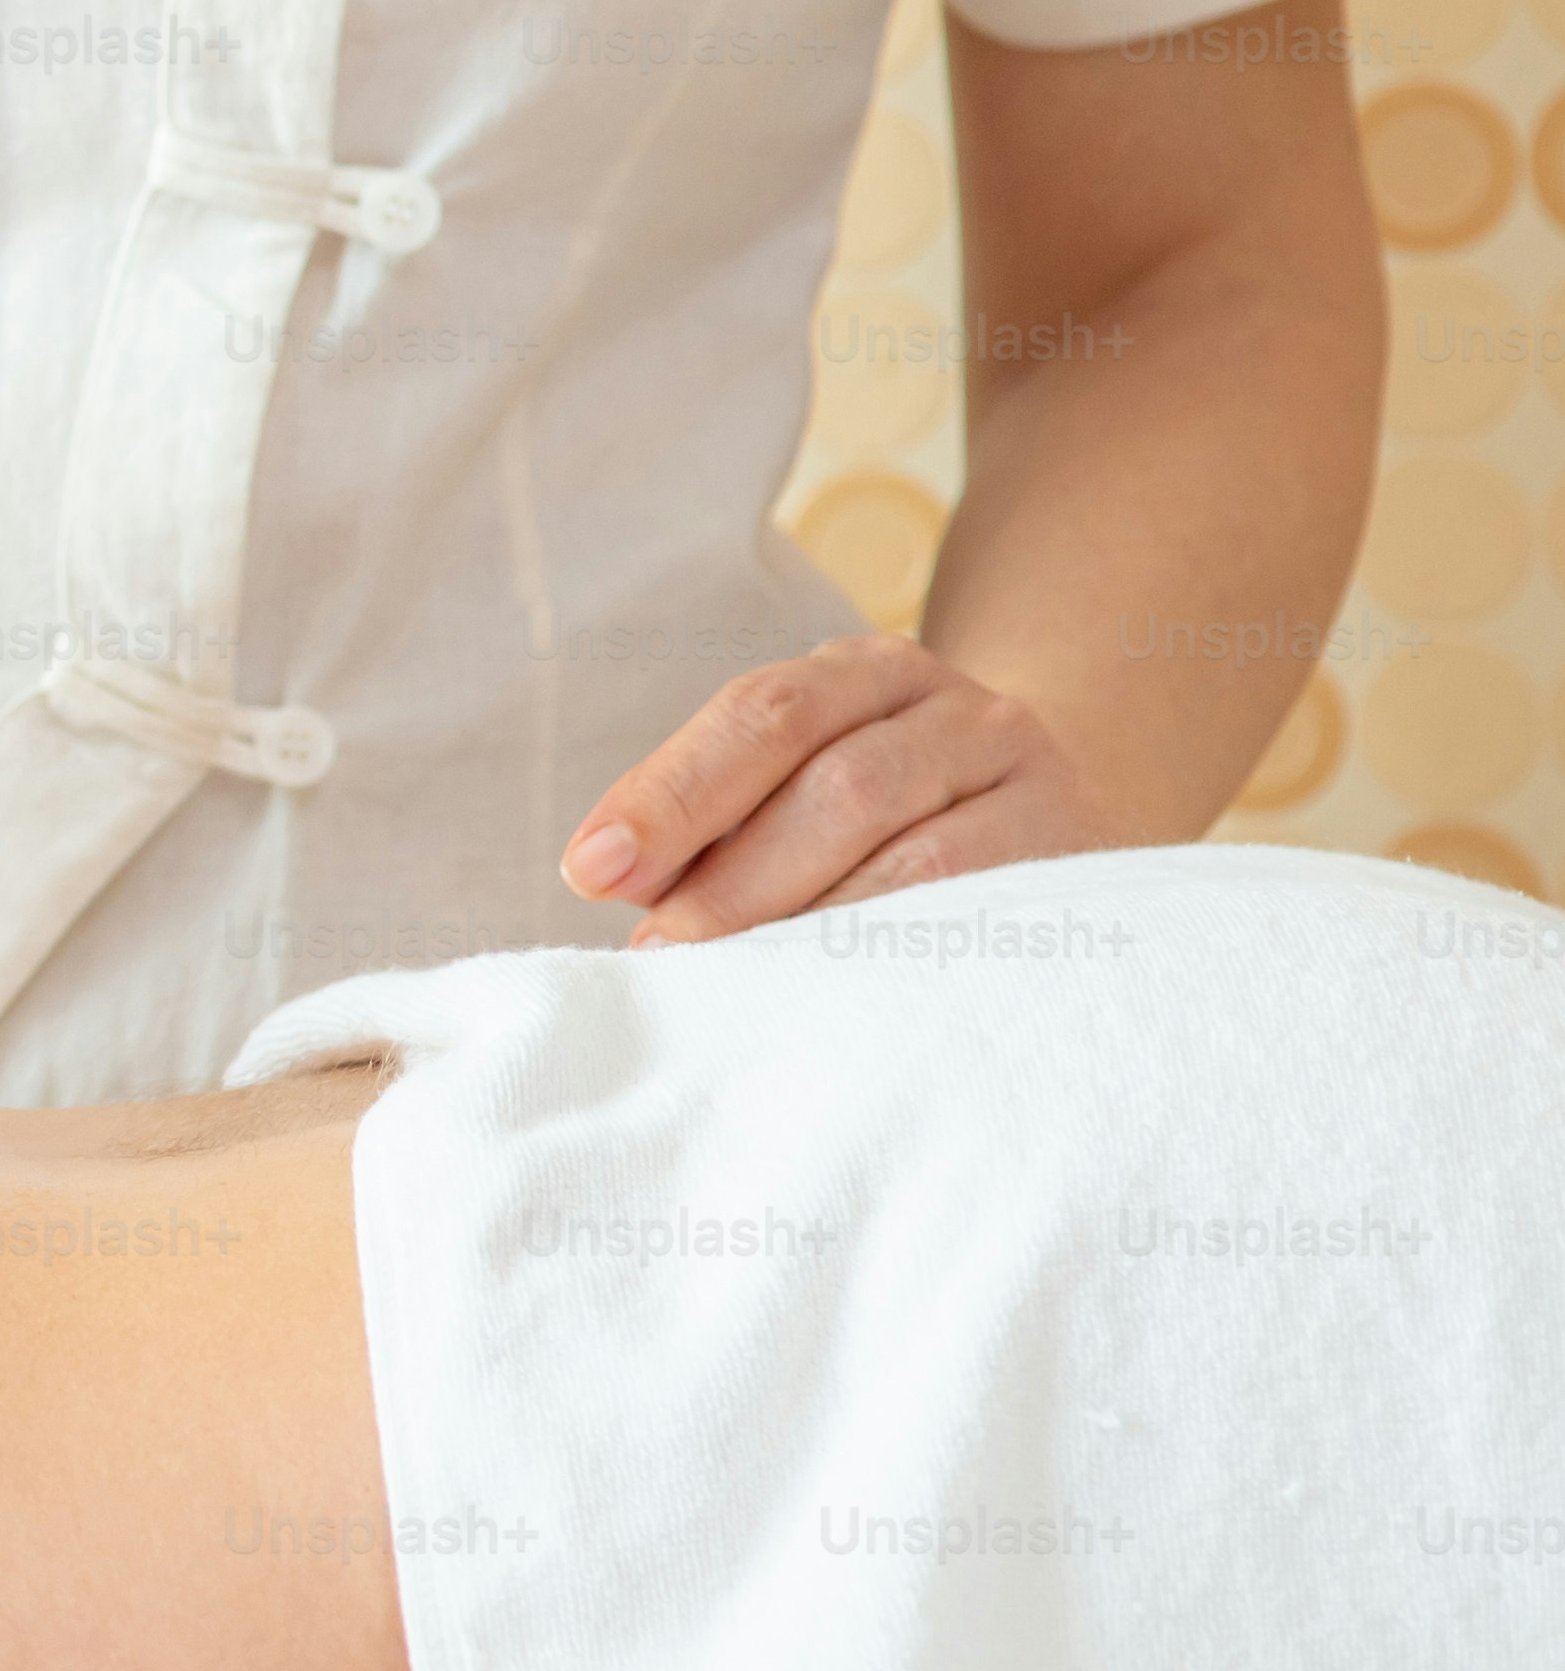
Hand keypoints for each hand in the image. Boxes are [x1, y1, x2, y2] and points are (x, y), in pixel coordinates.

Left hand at [561, 631, 1132, 946]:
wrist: (1059, 821)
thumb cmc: (886, 821)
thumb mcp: (800, 787)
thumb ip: (715, 822)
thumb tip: (610, 878)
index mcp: (866, 674)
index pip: (761, 716)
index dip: (671, 792)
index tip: (589, 869)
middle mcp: (956, 708)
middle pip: (836, 786)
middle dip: (732, 880)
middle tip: (661, 951)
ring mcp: (1031, 778)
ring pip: (913, 858)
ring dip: (809, 929)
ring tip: (735, 986)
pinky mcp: (1080, 855)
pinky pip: (981, 913)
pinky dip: (899, 957)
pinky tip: (840, 996)